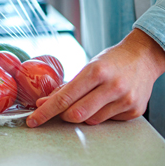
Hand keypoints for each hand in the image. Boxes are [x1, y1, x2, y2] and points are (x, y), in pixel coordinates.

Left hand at [26, 28, 164, 126]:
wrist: (144, 57)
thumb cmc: (112, 60)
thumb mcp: (89, 66)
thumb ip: (69, 86)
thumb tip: (45, 101)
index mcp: (96, 72)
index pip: (64, 98)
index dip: (46, 111)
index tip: (33, 119)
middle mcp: (112, 86)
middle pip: (75, 114)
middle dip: (62, 115)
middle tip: (57, 110)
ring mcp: (124, 100)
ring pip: (90, 120)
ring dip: (82, 114)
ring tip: (89, 98)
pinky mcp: (133, 110)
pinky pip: (106, 121)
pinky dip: (99, 114)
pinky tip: (105, 101)